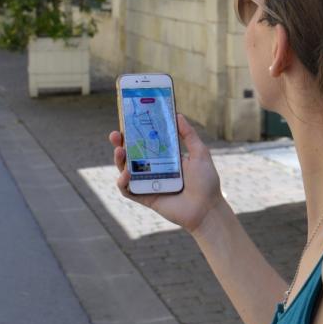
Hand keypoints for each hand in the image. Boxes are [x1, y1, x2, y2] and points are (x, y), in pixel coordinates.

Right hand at [109, 113, 223, 233]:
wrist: (207, 208)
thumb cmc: (206, 181)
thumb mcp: (199, 153)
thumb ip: (188, 135)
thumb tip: (178, 115)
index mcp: (165, 157)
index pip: (145, 142)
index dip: (134, 132)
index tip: (127, 121)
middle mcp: (154, 169)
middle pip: (131, 154)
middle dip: (120, 144)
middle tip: (115, 135)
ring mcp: (148, 183)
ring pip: (125, 170)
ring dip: (119, 161)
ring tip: (119, 151)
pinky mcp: (145, 197)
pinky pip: (128, 190)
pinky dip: (122, 182)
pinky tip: (127, 174)